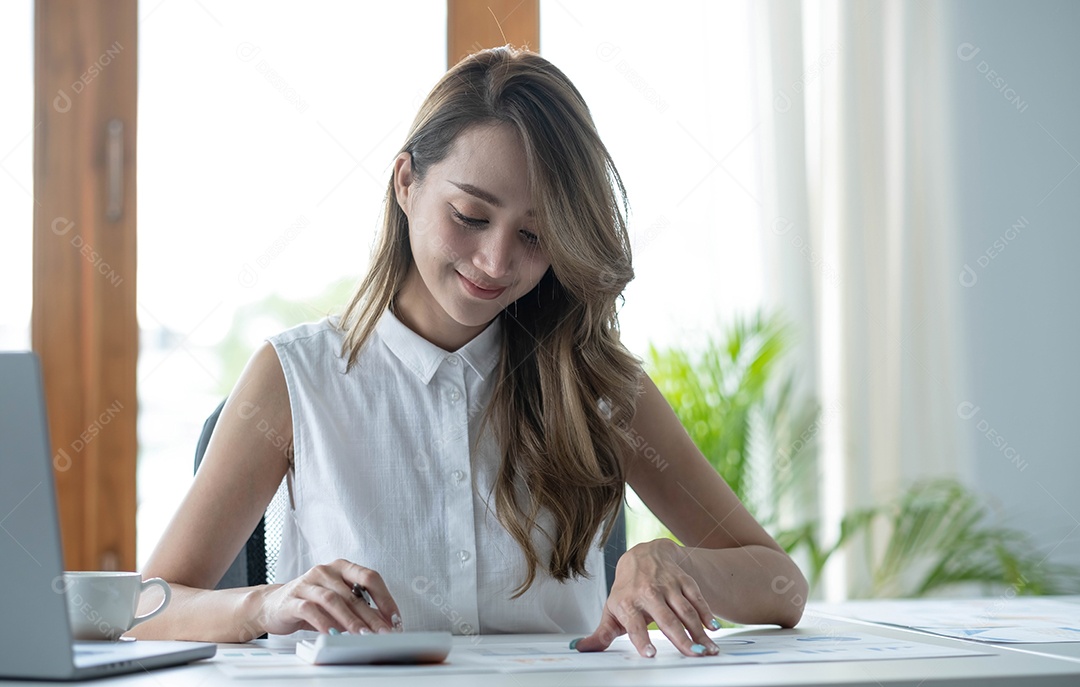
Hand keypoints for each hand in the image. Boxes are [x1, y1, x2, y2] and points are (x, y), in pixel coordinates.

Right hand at [255, 559, 402, 635]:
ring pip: (334, 600)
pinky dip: (324, 623)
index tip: (395, 617)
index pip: (369, 577)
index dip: (385, 598)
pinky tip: (333, 634)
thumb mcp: (338, 601)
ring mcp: (308, 583)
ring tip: (363, 635)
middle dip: (372, 615)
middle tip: (383, 632)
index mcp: (341, 567)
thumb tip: (384, 622)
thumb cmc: (310, 602)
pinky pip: (311, 610)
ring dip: (351, 620)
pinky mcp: (292, 599)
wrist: (273, 605)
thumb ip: (358, 607)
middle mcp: (325, 571)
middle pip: (354, 593)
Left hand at [572, 539, 719, 657]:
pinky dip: (706, 613)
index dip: (641, 639)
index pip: (634, 624)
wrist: (643, 554)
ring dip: (699, 631)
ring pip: (685, 611)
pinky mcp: (683, 581)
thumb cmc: (628, 587)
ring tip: (709, 649)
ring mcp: (668, 586)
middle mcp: (648, 593)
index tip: (650, 654)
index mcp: (628, 603)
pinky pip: (697, 598)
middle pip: (666, 619)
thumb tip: (581, 649)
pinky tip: (713, 628)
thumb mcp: (612, 608)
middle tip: (693, 655)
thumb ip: (601, 633)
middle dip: (681, 638)